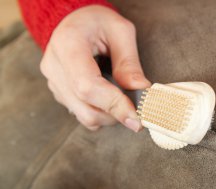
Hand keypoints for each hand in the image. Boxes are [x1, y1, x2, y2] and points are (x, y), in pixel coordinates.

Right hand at [40, 5, 150, 131]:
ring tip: (124, 100)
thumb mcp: (121, 32)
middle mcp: (54, 66)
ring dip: (110, 116)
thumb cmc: (99, 23)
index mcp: (68, 45)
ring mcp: (54, 82)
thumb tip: (140, 89)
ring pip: (84, 116)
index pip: (87, 86)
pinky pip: (81, 114)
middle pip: (86, 107)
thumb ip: (130, 62)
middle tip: (137, 108)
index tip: (136, 117)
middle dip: (116, 114)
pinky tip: (109, 99)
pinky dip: (101, 114)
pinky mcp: (59, 92)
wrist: (77, 22)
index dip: (113, 105)